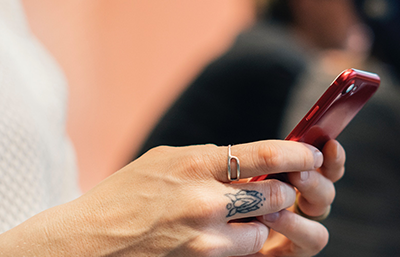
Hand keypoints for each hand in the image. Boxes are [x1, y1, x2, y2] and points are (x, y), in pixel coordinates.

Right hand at [0, 140, 337, 256]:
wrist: (86, 242)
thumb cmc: (123, 196)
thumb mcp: (163, 161)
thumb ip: (206, 159)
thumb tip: (250, 159)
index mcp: (195, 162)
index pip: (265, 153)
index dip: (298, 153)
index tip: (313, 153)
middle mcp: (204, 198)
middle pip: (275, 193)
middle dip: (285, 192)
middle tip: (282, 189)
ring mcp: (203, 235)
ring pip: (264, 229)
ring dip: (263, 223)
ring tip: (245, 217)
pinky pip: (244, 252)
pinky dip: (244, 244)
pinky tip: (228, 236)